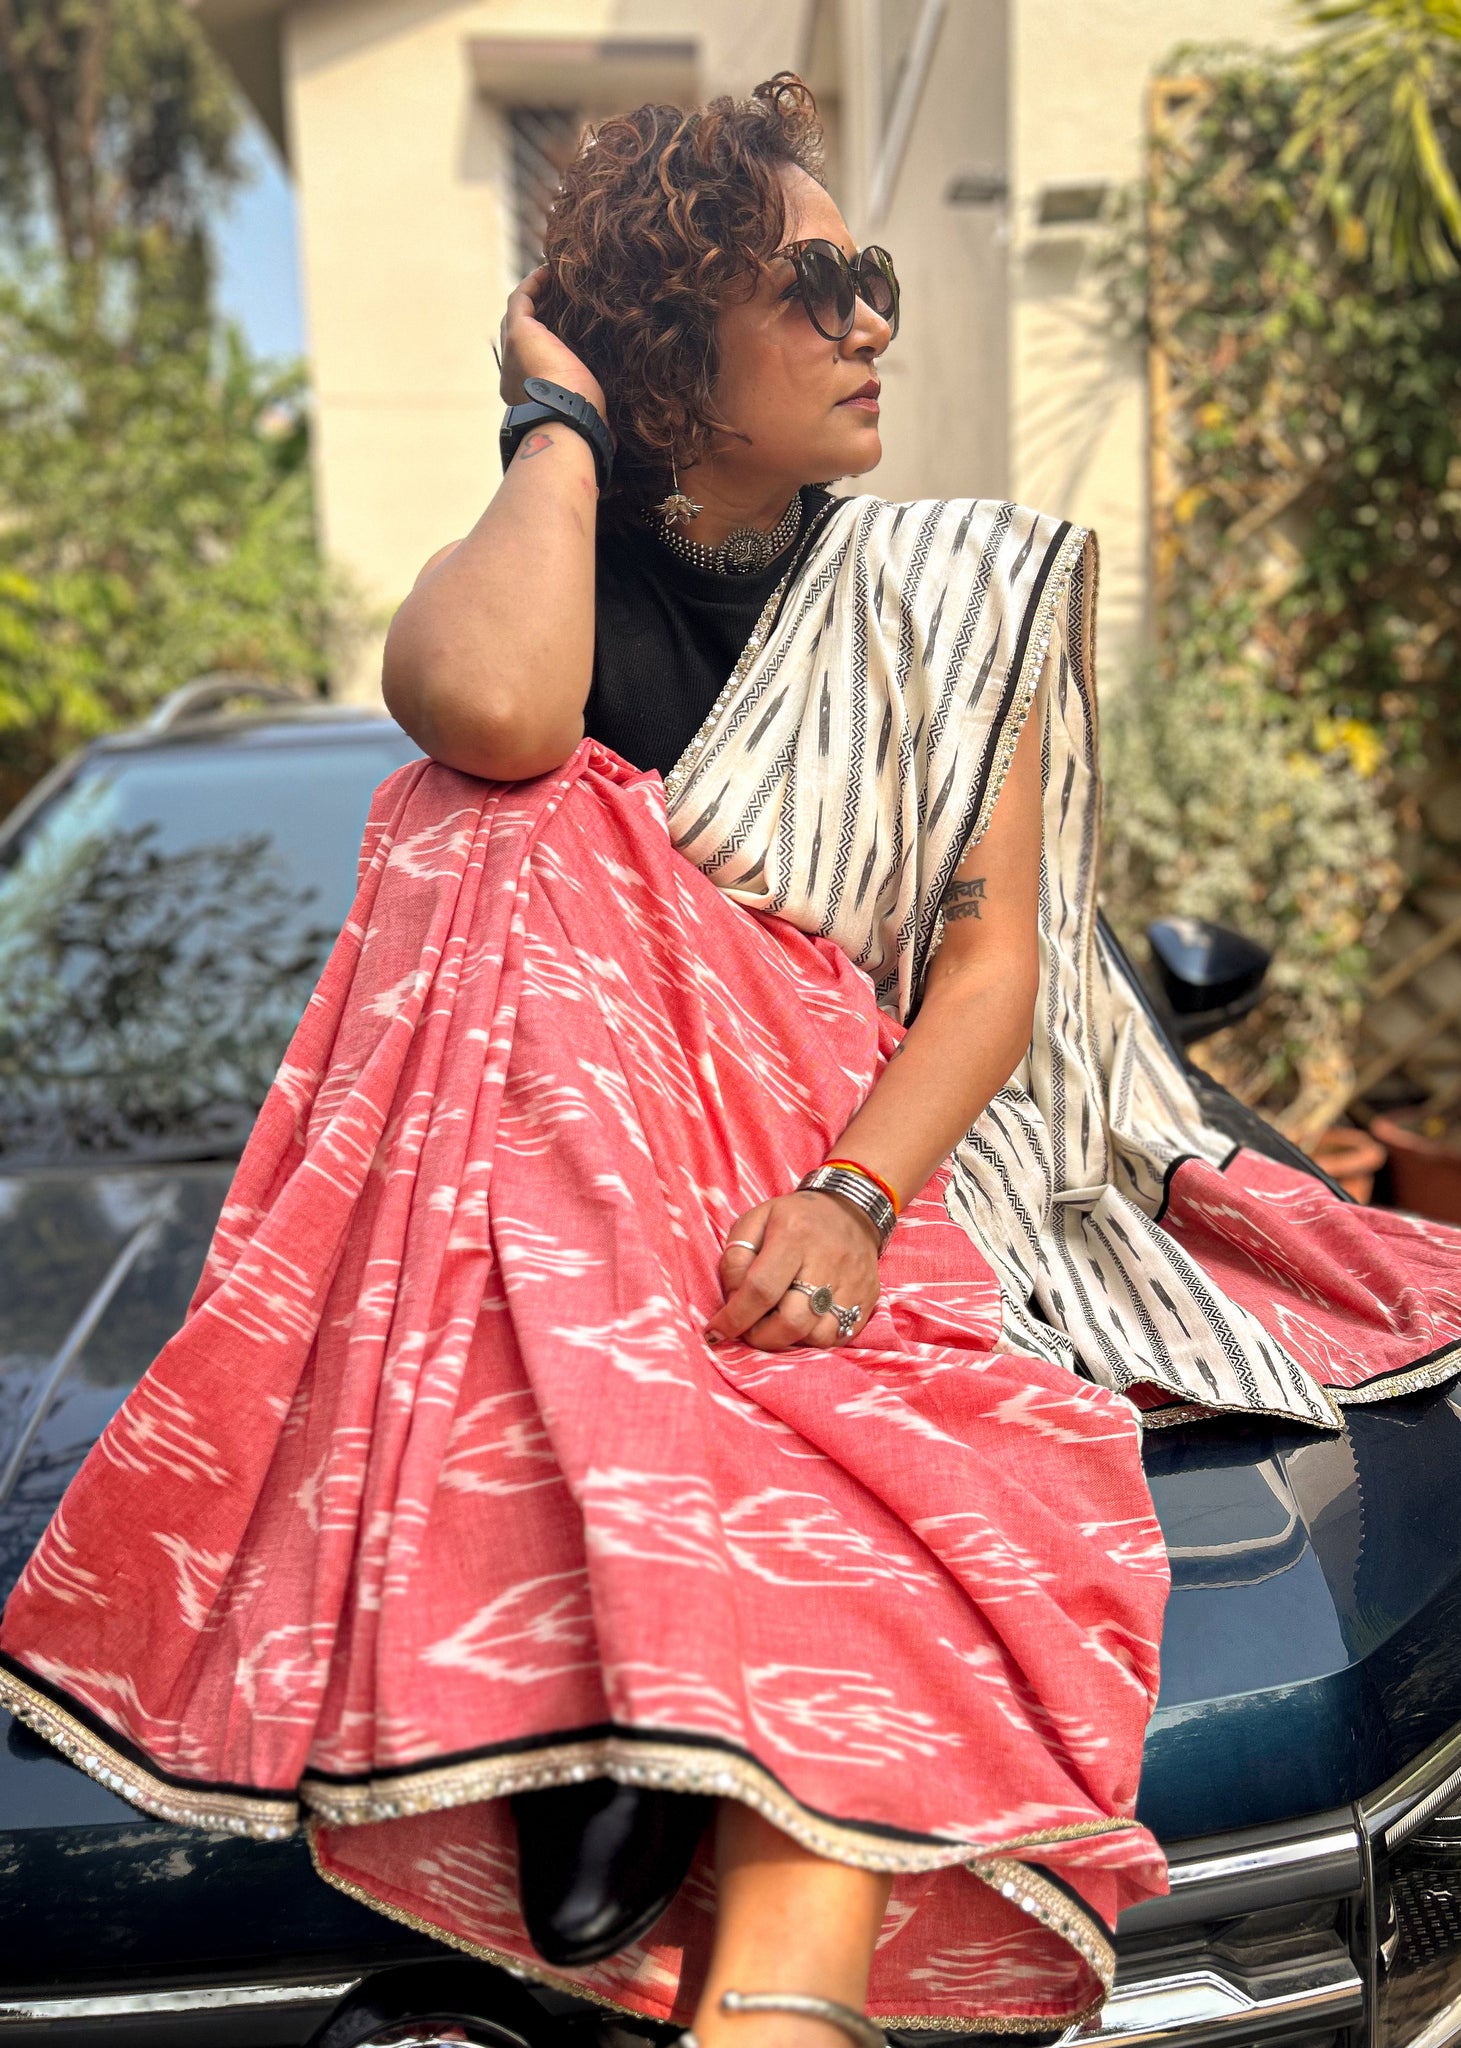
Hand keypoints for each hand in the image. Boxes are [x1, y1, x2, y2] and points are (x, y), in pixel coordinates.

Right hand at [498, 265, 605, 413]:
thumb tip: (611, 418)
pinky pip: (520, 299)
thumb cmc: (582, 421)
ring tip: (553, 280)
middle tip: (556, 296)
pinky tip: (549, 272)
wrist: (566, 419)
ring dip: (534, 295)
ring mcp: (512, 352)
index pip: (530, 361)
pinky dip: (533, 284)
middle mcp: (512, 373)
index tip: (563, 326)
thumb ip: (586, 402)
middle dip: (535, 313)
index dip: (544, 341)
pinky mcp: (518, 333)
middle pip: (520, 334)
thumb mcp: (585, 408)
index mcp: (525, 393)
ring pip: (517, 315)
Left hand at [706, 1191, 878, 1350]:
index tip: (716, 1332)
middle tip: (749, 1330)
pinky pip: (838, 1337)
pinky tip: (801, 1324)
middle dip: (761, 1337)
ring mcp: (852, 1283)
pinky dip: (814, 1339)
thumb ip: (735, 1258)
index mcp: (793, 1235)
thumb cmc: (794, 1218)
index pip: (761, 1289)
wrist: (851, 1210)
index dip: (735, 1317)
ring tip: (776, 1324)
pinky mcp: (867, 1299)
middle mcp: (826, 1261)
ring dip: (789, 1340)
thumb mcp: (755, 1220)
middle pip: (791, 1321)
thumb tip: (732, 1300)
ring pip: (817, 1336)